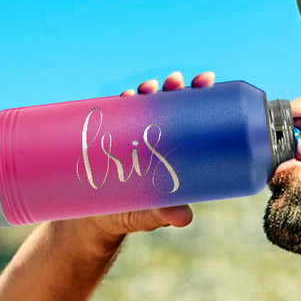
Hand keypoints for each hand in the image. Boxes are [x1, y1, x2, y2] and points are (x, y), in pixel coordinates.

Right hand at [58, 69, 215, 245]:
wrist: (95, 219)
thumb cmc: (131, 216)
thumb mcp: (150, 217)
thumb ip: (165, 215)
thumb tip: (184, 218)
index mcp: (174, 152)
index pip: (190, 117)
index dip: (198, 97)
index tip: (205, 80)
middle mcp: (155, 139)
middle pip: (168, 105)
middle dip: (173, 88)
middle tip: (175, 81)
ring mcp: (132, 136)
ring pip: (142, 105)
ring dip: (147, 91)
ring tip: (148, 88)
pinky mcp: (110, 138)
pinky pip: (116, 114)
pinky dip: (121, 103)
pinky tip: (126, 97)